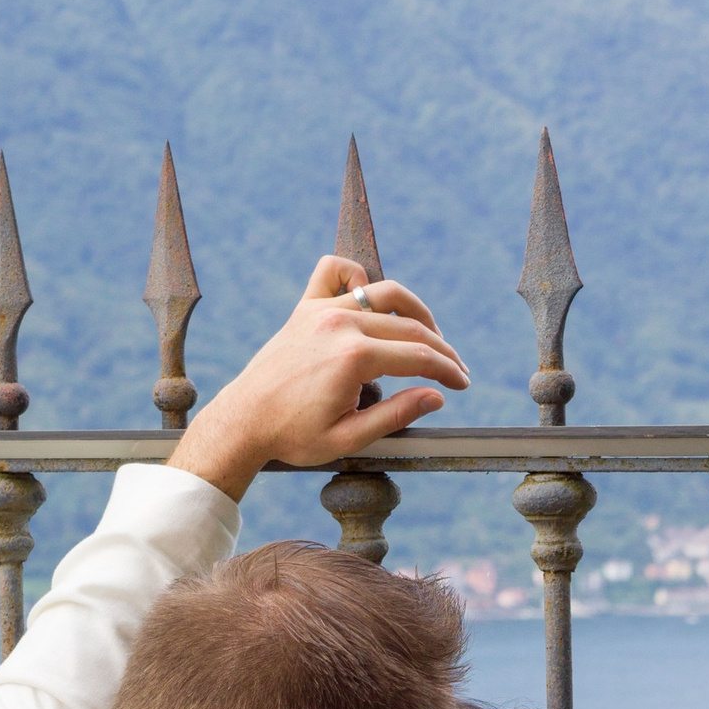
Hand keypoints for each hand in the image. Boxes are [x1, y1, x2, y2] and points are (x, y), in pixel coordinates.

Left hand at [168, 256, 468, 501]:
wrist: (244, 421)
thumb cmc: (293, 435)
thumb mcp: (350, 437)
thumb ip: (397, 414)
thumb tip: (437, 395)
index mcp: (354, 358)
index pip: (419, 356)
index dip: (448, 371)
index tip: (463, 385)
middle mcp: (341, 324)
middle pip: (410, 326)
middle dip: (441, 349)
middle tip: (455, 370)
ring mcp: (322, 310)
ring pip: (385, 293)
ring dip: (414, 311)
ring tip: (428, 335)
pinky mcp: (306, 307)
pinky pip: (335, 271)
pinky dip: (357, 276)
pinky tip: (369, 298)